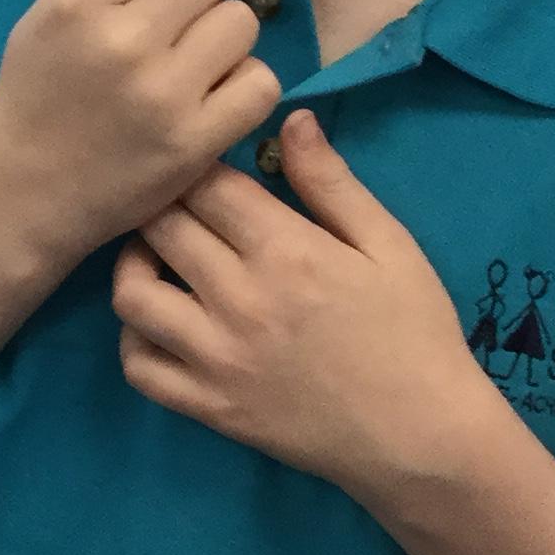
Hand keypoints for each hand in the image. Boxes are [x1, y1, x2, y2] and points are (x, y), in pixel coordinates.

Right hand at [0, 0, 277, 274]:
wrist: (21, 198)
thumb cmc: (31, 98)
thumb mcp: (40, 18)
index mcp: (76, 4)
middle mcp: (122, 42)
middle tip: (168, 31)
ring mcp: (163, 94)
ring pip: (241, 22)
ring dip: (222, 39)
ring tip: (190, 65)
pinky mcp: (196, 142)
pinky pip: (260, 82)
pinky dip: (242, 88)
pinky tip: (209, 100)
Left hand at [109, 107, 503, 510]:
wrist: (422, 437)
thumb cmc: (414, 333)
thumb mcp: (389, 246)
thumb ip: (331, 182)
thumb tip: (290, 117)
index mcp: (285, 250)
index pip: (204, 183)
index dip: (196, 163)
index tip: (206, 166)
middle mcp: (238, 299)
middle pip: (160, 226)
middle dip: (160, 201)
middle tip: (177, 203)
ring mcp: (215, 358)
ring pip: (131, 293)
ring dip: (135, 263)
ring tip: (161, 257)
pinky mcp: (206, 407)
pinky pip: (138, 366)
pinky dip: (135, 338)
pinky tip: (162, 321)